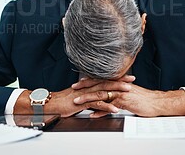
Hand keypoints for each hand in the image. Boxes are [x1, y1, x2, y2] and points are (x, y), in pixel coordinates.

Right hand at [13, 75, 133, 116]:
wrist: (52, 103)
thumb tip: (98, 94)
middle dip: (120, 81)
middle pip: (107, 82)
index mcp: (88, 84)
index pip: (105, 79)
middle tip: (132, 80)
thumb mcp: (80, 95)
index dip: (117, 78)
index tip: (128, 76)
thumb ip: (90, 94)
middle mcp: (88, 87)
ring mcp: (86, 94)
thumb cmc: (65, 100)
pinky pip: (96, 104)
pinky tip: (115, 108)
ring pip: (103, 91)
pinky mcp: (82, 102)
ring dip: (116, 91)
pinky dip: (106, 106)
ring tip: (127, 91)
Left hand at [73, 80, 184, 117]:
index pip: (101, 79)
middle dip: (84, 87)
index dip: (89, 80)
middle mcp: (119, 86)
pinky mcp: (125, 102)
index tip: (79, 82)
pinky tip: (93, 114)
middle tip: (73, 89)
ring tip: (78, 102)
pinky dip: (100, 111)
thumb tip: (110, 94)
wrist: (157, 102)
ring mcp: (121, 93)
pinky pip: (110, 106)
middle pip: (98, 85)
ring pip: (102, 94)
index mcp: (119, 82)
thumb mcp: (129, 92)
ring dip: (88, 99)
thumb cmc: (144, 98)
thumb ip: (119, 92)